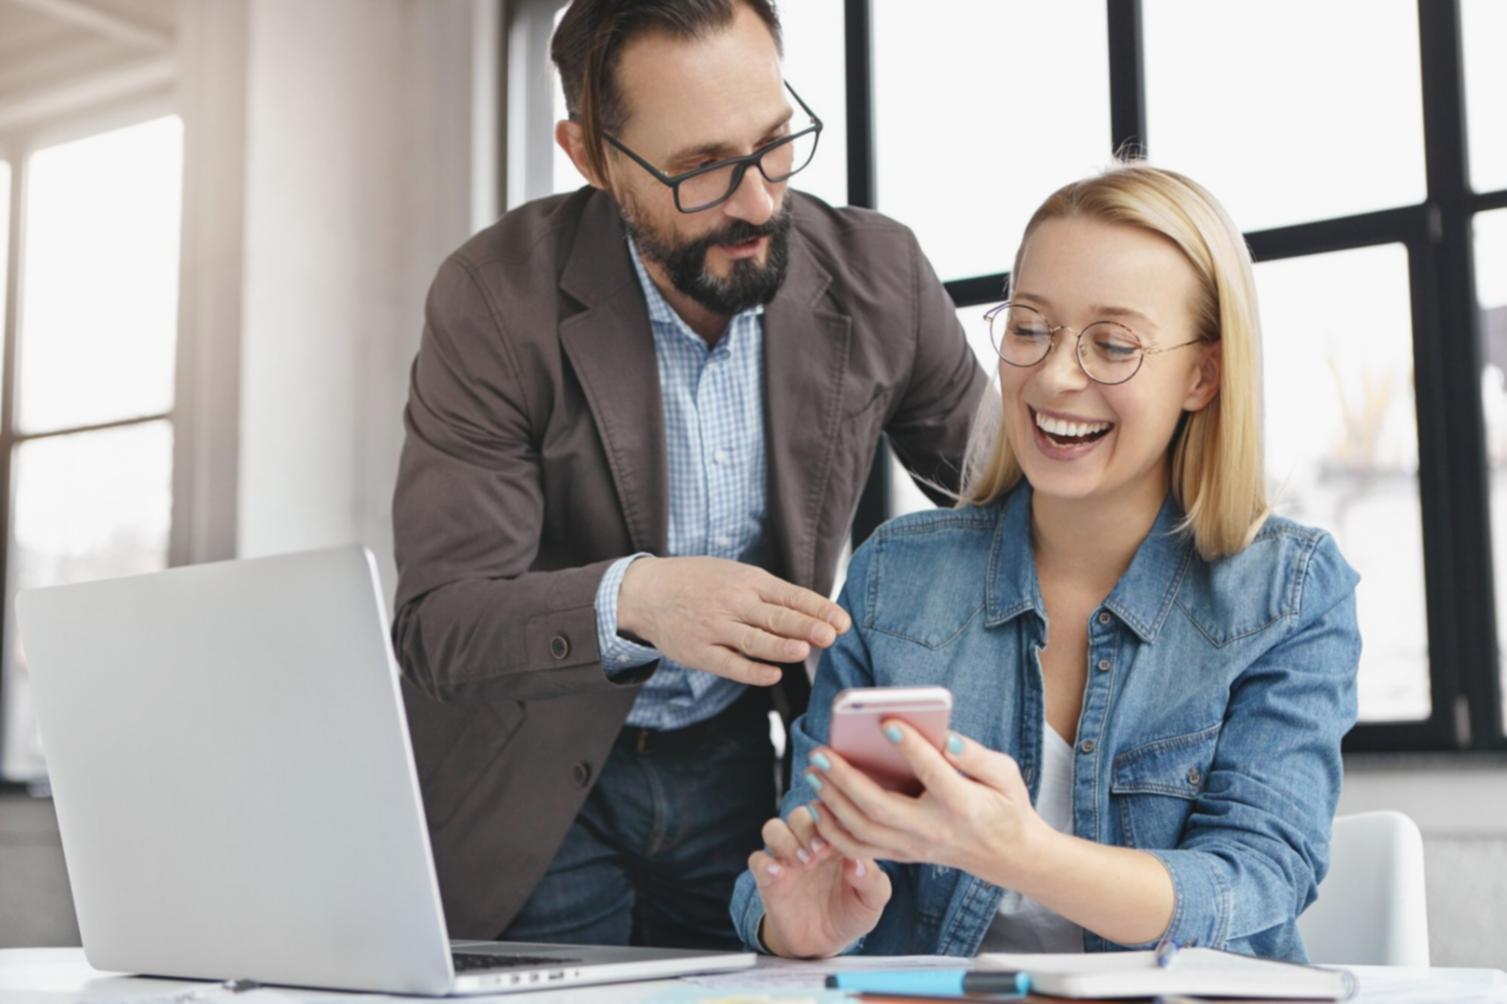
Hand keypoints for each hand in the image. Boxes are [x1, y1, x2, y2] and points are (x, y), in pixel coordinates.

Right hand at [616, 556, 850, 685]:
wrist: (646, 592)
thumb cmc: (700, 583)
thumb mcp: (734, 574)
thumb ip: (768, 593)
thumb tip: (812, 612)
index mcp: (748, 580)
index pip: (791, 595)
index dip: (818, 608)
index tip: (843, 621)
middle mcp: (734, 602)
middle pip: (776, 616)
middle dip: (806, 626)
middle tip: (831, 635)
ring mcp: (716, 628)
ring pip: (755, 640)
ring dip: (782, 646)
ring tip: (804, 651)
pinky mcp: (700, 652)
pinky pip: (731, 664)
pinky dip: (753, 671)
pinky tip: (773, 674)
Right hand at [748, 804, 890, 957]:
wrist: (825, 943)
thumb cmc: (851, 912)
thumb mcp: (872, 901)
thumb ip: (872, 880)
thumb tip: (858, 862)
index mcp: (835, 841)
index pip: (829, 813)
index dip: (833, 819)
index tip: (842, 837)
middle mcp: (808, 844)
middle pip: (799, 815)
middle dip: (808, 828)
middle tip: (821, 851)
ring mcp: (787, 860)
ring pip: (773, 829)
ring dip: (786, 839)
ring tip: (803, 862)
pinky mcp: (768, 880)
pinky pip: (757, 860)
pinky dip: (764, 863)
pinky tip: (779, 875)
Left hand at [804, 723, 1046, 886]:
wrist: (1008, 855)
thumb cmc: (1005, 805)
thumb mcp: (1005, 774)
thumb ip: (976, 755)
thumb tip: (945, 738)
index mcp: (963, 805)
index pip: (933, 774)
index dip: (912, 747)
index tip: (887, 721)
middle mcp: (933, 830)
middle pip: (881, 807)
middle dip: (846, 779)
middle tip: (820, 752)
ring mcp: (915, 847)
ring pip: (863, 831)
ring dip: (832, 803)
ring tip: (813, 773)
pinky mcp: (903, 855)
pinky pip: (860, 849)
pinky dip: (834, 831)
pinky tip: (817, 806)